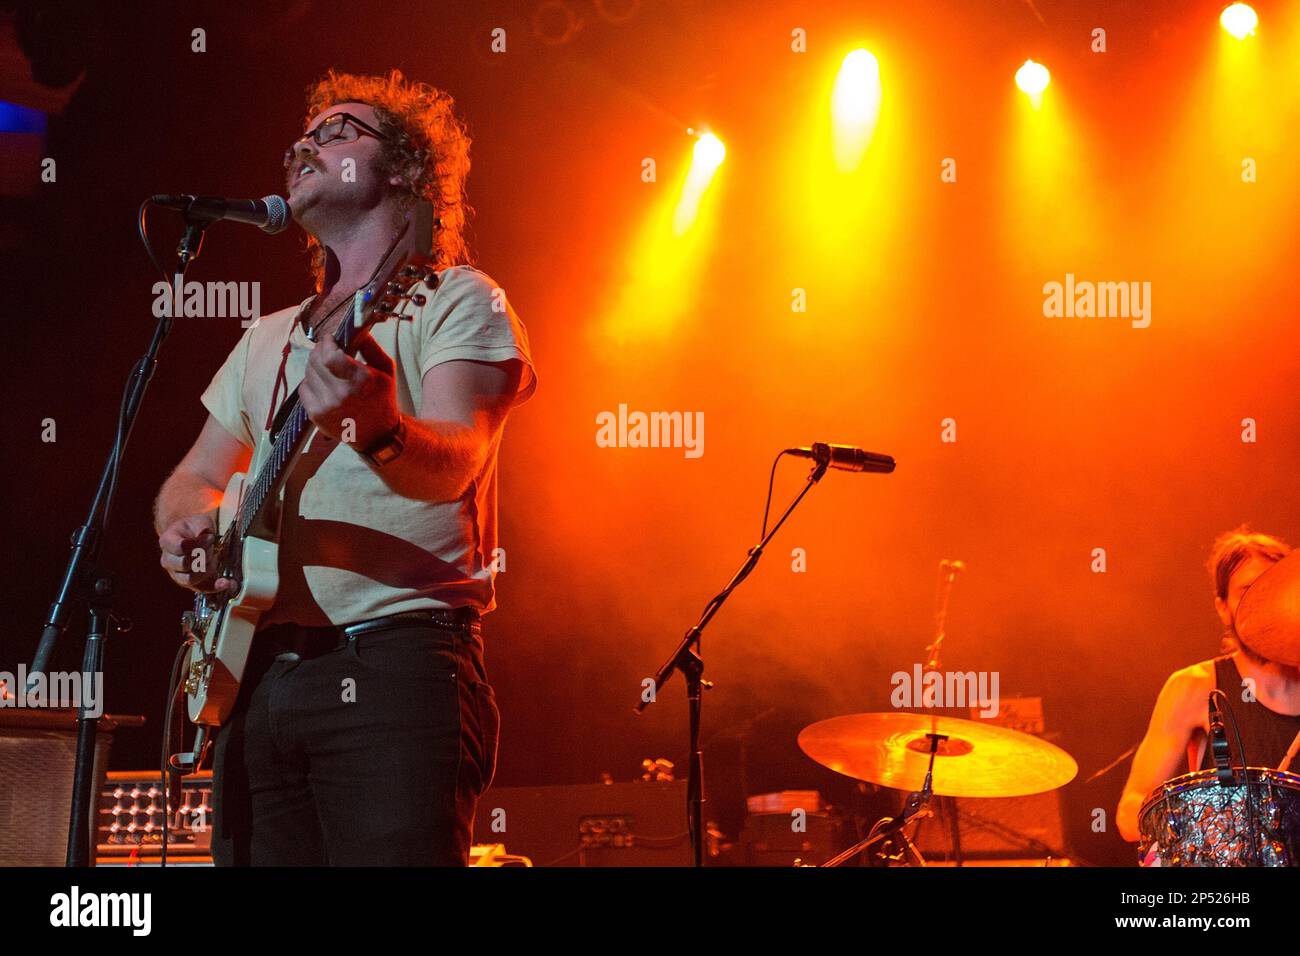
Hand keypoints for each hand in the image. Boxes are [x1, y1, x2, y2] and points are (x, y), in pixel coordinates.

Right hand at [159, 513, 236, 592]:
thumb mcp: (199, 522)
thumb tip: (208, 536)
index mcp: (167, 541)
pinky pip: (201, 589)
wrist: (192, 536)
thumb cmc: (196, 528)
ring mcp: (176, 574)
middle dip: (204, 555)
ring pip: (190, 579)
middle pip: (185, 564)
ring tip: (215, 558)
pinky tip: (228, 583)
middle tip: (213, 547)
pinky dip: (215, 587)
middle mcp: (168, 560)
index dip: (199, 543)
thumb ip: (203, 529)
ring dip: (208, 569)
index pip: (181, 547)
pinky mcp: (189, 583)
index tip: (211, 537)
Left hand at [299, 333, 400, 449]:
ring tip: (326, 367)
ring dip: (314, 365)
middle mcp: (341, 393)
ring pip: (308, 373)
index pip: (330, 354)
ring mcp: (326, 405)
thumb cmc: (383, 398)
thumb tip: (355, 329)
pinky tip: (322, 383)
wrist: (378, 434)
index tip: (330, 338)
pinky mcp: (316, 415)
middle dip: (319, 350)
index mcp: (361, 380)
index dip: (326, 342)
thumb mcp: (386, 370)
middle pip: (316, 361)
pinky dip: (310, 382)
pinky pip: (304, 388)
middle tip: (326, 348)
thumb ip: (371, 346)